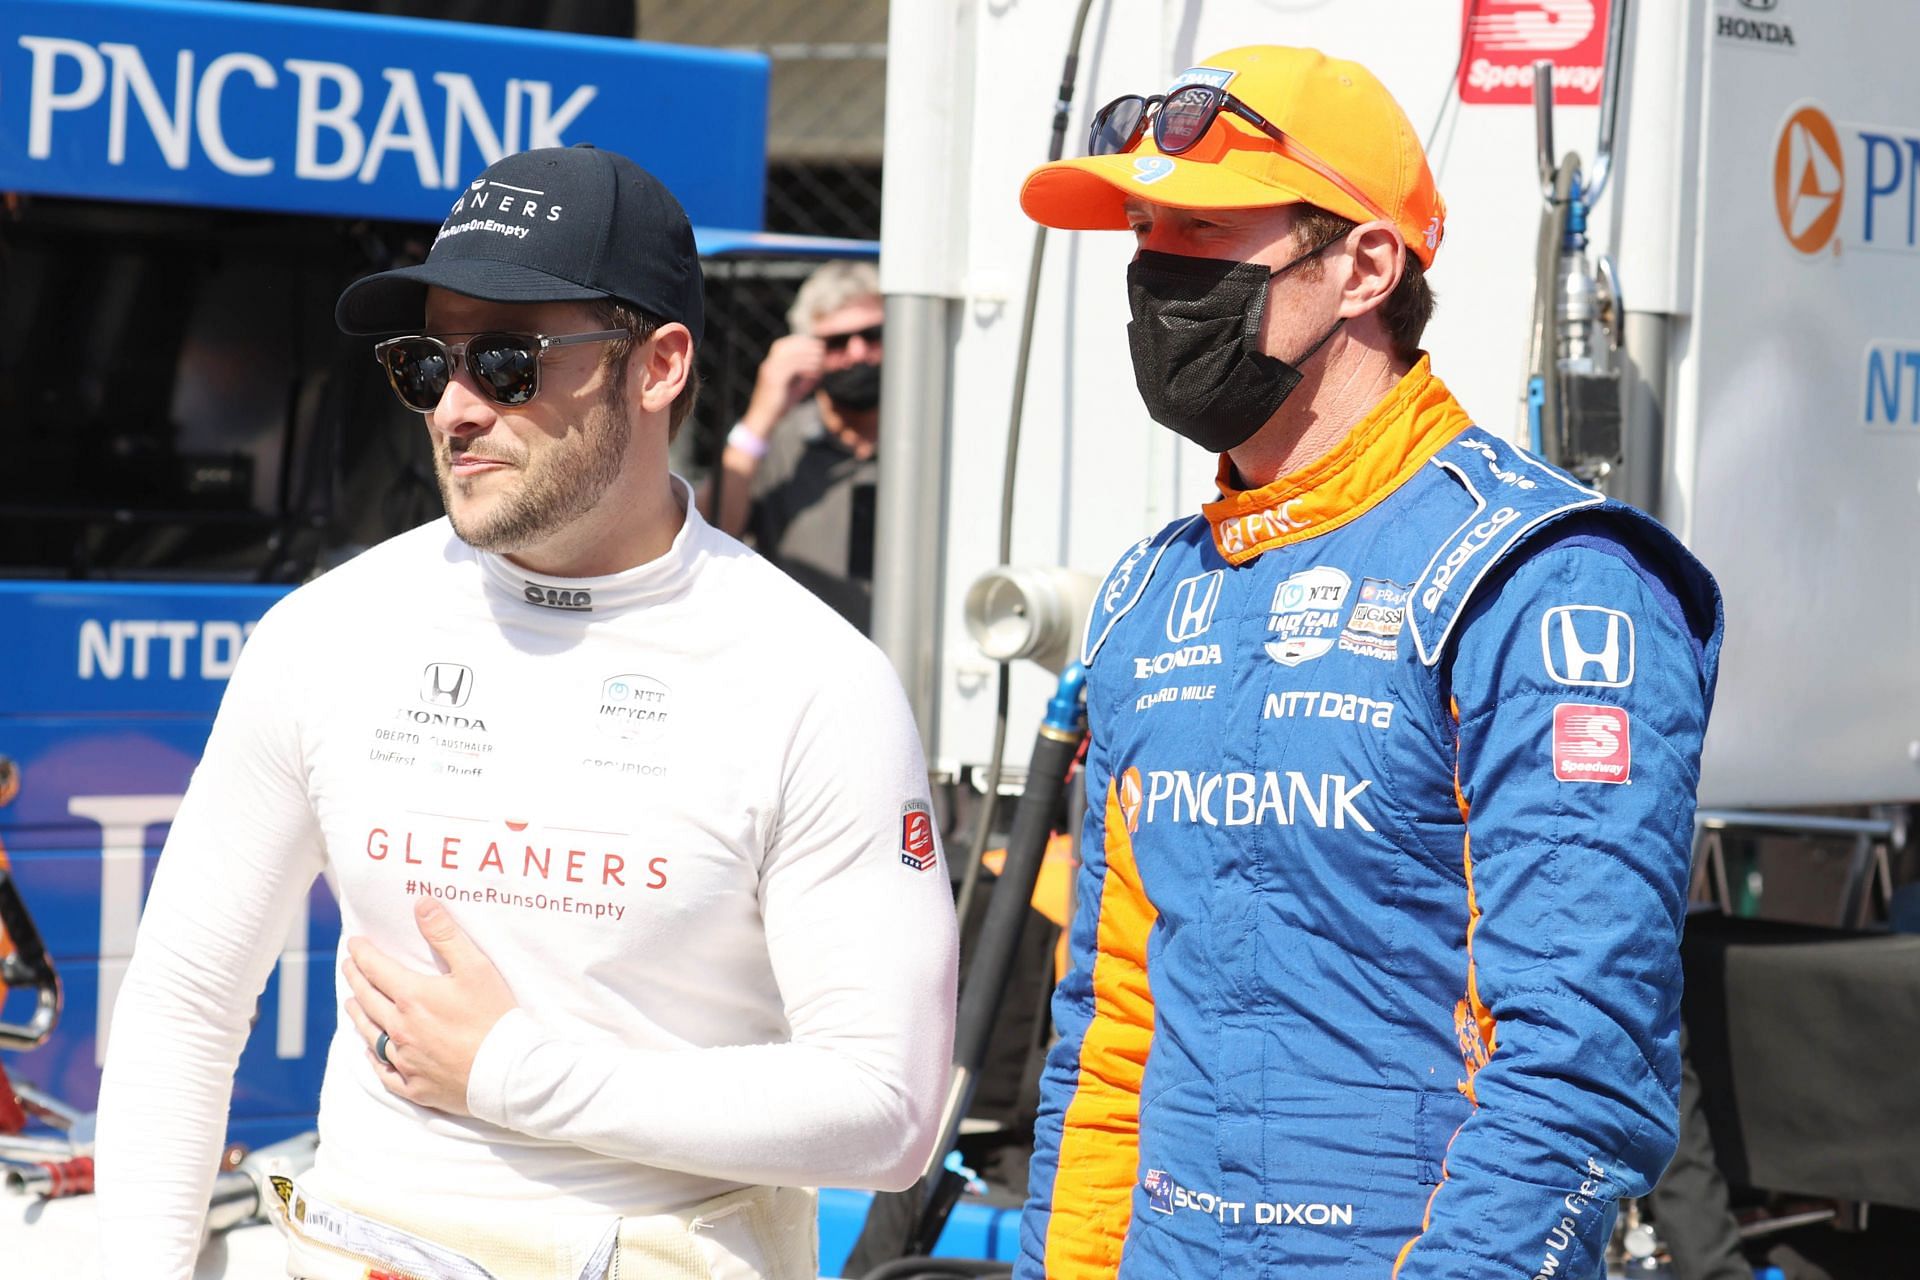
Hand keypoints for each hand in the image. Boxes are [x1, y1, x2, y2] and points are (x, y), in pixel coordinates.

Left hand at [342, 897, 516, 1115]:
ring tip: (352, 1003)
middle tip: (348, 967)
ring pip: (370, 1034)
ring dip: (358, 1015)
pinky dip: (373, 1058)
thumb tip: (422, 904)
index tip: (354, 943)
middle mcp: (400, 1029)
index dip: (362, 953)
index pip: (376, 969)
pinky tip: (372, 1053)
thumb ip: (446, 935)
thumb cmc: (495, 1017)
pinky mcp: (415, 1086)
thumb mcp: (476, 967)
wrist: (508, 1072)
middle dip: (355, 979)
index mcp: (412, 998)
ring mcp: (405, 1060)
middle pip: (367, 1000)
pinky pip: (383, 1071)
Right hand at [741, 333, 825, 433]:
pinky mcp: (773, 380)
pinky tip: (814, 373)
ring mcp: (770, 370)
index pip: (787, 343)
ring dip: (808, 356)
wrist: (763, 419)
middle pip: (788, 345)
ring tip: (820, 361)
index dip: (804, 342)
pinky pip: (791, 368)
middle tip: (822, 350)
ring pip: (791, 355)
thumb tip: (822, 368)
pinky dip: (805, 367)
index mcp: (771, 362)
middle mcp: (769, 363)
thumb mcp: (796, 387)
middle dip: (807, 346)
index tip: (819, 345)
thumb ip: (806, 377)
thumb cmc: (780, 404)